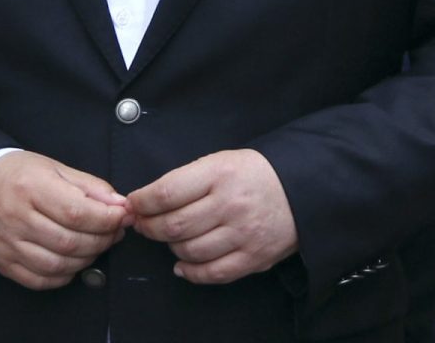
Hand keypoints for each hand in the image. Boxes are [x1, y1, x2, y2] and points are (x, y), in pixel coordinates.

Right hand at [0, 151, 130, 290]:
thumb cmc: (19, 175)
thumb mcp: (54, 168)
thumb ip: (89, 186)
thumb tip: (119, 205)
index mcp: (30, 187)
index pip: (76, 212)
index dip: (106, 220)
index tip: (122, 217)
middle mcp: (15, 217)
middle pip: (70, 242)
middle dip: (102, 240)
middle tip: (113, 232)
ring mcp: (7, 244)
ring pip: (58, 265)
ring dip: (87, 259)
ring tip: (95, 245)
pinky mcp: (3, 263)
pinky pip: (41, 280)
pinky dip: (64, 275)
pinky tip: (72, 261)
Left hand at [128, 149, 296, 284]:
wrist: (300, 189)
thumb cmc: (251, 174)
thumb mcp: (219, 162)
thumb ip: (185, 180)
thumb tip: (145, 201)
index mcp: (219, 174)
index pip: (167, 193)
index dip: (142, 203)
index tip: (134, 205)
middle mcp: (230, 205)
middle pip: (174, 226)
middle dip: (150, 227)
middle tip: (144, 225)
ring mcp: (243, 234)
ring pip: (190, 251)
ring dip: (171, 248)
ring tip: (170, 239)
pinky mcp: (254, 258)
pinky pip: (213, 273)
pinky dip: (191, 272)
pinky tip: (182, 264)